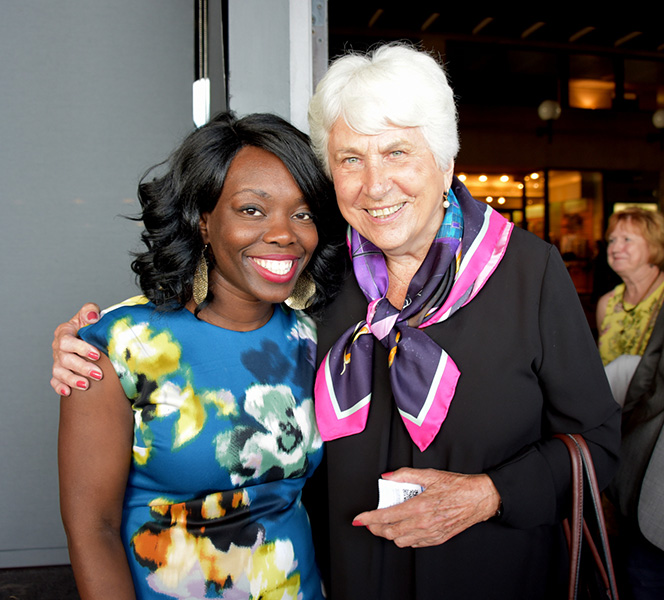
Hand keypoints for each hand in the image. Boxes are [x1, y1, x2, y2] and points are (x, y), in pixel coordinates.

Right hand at [51, 303, 102, 395]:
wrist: (88, 336)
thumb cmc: (89, 324)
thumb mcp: (89, 313)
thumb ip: (90, 311)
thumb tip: (93, 318)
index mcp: (64, 332)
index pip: (67, 341)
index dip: (80, 348)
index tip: (97, 354)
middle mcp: (58, 347)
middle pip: (65, 359)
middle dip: (82, 367)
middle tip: (98, 374)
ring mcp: (57, 361)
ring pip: (59, 372)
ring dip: (72, 380)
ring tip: (86, 385)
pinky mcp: (59, 372)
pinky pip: (55, 381)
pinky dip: (60, 387)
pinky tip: (68, 392)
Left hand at [352, 468, 500, 547]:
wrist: (478, 499)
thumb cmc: (456, 486)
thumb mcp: (429, 474)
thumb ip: (405, 475)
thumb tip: (387, 476)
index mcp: (418, 506)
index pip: (386, 516)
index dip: (369, 518)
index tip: (359, 518)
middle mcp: (423, 523)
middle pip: (390, 532)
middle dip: (375, 528)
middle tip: (369, 521)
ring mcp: (430, 533)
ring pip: (400, 541)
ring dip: (389, 534)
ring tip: (385, 525)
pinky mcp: (437, 539)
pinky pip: (414, 544)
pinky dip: (404, 538)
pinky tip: (403, 529)